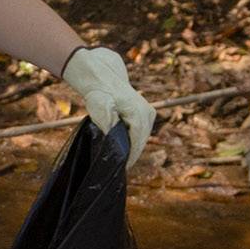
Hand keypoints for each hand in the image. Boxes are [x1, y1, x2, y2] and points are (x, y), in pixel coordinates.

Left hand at [61, 47, 155, 166]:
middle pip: (142, 140)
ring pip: (143, 136)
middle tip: (121, 168)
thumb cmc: (100, 95)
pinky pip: (142, 131)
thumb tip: (113, 141)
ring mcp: (150, 112)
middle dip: (133, 154)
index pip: (137, 141)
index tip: (123, 168)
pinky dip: (135, 140)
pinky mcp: (147, 112)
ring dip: (134, 148)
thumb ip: (107, 125)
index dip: (131, 156)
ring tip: (123, 161)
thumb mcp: (99, 110)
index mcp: (139, 114)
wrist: (104, 79)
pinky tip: (127, 148)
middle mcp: (148, 113)